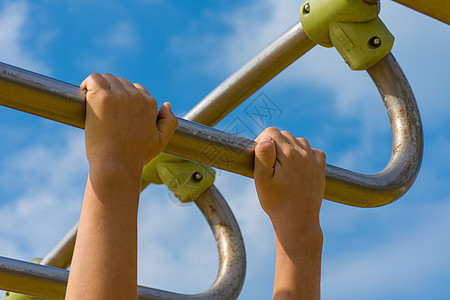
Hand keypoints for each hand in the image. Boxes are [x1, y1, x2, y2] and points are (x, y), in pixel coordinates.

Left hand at [81, 73, 177, 173]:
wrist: (117, 165)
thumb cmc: (136, 157)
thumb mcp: (160, 142)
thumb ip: (169, 123)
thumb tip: (166, 105)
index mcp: (150, 104)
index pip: (137, 90)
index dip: (124, 99)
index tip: (115, 111)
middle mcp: (137, 96)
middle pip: (121, 82)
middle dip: (112, 92)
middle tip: (102, 110)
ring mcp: (119, 95)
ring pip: (107, 79)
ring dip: (99, 88)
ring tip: (93, 103)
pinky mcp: (102, 97)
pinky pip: (93, 79)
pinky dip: (87, 84)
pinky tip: (84, 96)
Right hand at [254, 128, 325, 298]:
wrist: (298, 222)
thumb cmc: (276, 201)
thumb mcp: (262, 179)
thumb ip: (263, 155)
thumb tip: (267, 137)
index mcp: (288, 154)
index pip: (271, 132)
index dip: (261, 140)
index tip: (259, 156)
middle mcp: (303, 154)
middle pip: (285, 135)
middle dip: (275, 143)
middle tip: (269, 164)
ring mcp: (313, 162)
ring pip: (300, 141)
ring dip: (290, 148)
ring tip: (282, 166)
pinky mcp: (320, 170)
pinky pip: (315, 152)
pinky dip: (306, 154)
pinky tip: (298, 166)